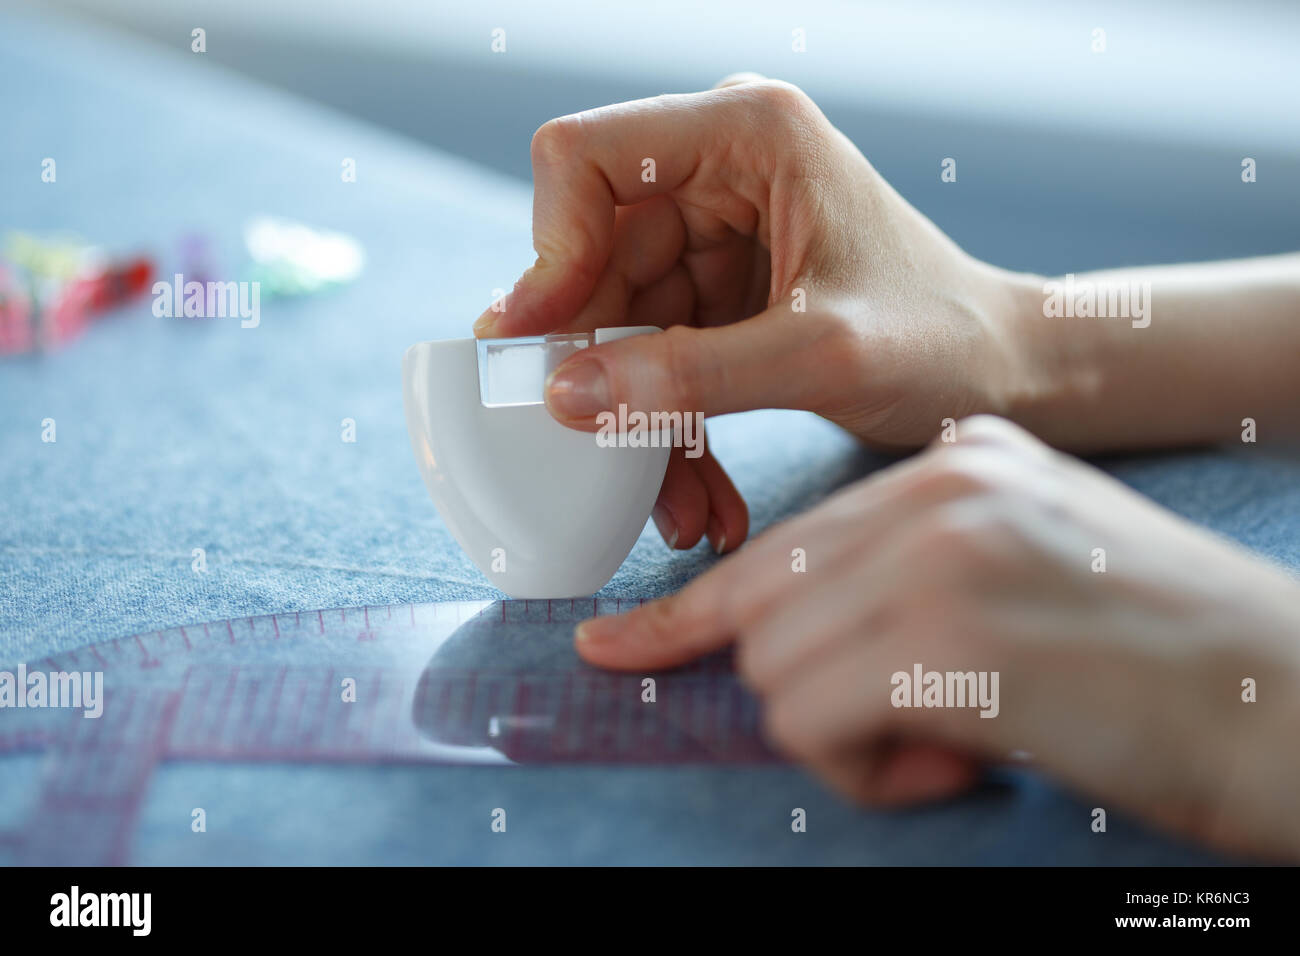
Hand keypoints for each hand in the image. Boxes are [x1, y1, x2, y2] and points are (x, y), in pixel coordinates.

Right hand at [474, 76, 1034, 552]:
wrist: (1006, 372)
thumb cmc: (945, 339)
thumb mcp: (821, 356)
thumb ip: (693, 374)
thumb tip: (563, 394)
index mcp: (746, 135)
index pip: (585, 161)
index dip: (548, 252)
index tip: (540, 349)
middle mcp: (718, 172)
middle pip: (593, 261)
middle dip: (602, 372)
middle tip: (604, 461)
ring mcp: (716, 234)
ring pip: (620, 327)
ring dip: (638, 422)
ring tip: (677, 508)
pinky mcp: (721, 293)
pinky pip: (658, 359)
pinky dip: (671, 428)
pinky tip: (698, 495)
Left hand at [573, 416, 1299, 859]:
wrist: (1293, 697)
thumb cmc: (1159, 654)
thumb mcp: (1030, 562)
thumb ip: (914, 565)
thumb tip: (796, 624)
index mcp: (952, 465)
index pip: (782, 544)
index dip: (690, 611)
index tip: (619, 644)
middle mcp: (937, 488)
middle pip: (763, 614)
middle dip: (811, 698)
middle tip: (917, 733)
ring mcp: (941, 555)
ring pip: (776, 676)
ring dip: (851, 743)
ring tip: (959, 744)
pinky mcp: (949, 639)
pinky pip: (812, 724)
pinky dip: (872, 773)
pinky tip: (966, 761)